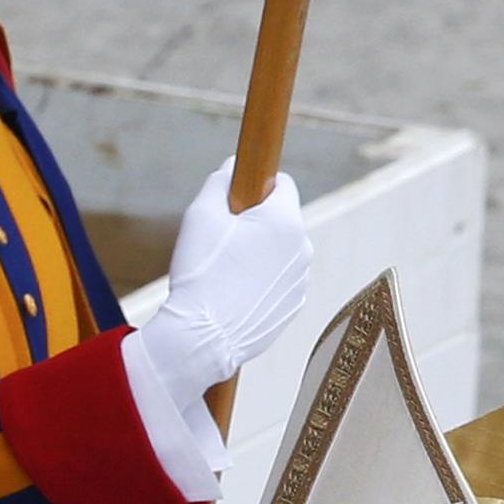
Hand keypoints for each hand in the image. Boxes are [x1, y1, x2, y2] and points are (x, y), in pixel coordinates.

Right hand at [132, 165, 310, 400]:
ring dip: (260, 254)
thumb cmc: (200, 272)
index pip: (282, 183)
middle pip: (282, 220)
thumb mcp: (200, 214)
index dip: (256, 187)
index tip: (236, 201)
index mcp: (285, 220)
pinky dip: (262, 283)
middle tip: (222, 243)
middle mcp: (303, 248)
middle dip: (257, 224)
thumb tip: (233, 165)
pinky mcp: (294, 306)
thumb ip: (220, 180)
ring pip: (281, 253)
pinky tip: (234, 295)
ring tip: (226, 274)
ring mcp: (301, 280)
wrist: (202, 338)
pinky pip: (280, 282)